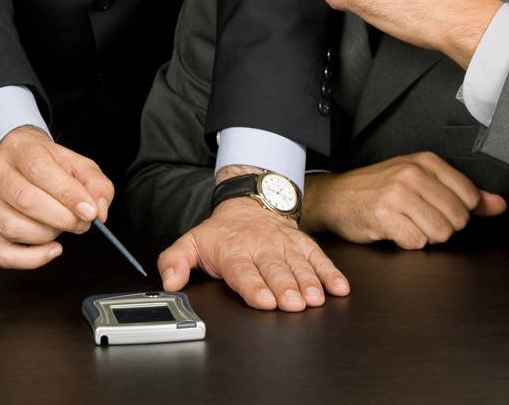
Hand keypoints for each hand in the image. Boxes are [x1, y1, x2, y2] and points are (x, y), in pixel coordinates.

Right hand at [0, 126, 113, 268]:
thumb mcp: (76, 164)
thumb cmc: (46, 165)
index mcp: (18, 150)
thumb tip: (98, 209)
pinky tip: (49, 249)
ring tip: (61, 228)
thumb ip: (95, 184)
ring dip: (47, 235)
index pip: (40, 170)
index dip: (68, 194)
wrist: (17, 160)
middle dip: (62, 218)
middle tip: (81, 222)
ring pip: (12, 227)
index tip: (90, 211)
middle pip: (25, 200)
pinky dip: (30, 259)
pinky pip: (1, 253)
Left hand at [158, 197, 349, 311]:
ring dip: (309, 283)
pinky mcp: (303, 244)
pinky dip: (331, 272)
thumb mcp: (191, 243)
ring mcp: (284, 246)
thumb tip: (169, 282)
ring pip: (298, 265)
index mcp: (234, 252)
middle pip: (274, 271)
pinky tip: (339, 288)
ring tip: (315, 299)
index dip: (254, 287)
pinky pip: (319, 257)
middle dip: (285, 288)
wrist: (248, 204)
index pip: (243, 272)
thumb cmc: (222, 233)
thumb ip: (175, 262)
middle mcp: (261, 248)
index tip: (264, 300)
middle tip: (294, 304)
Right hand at [302, 153, 506, 248]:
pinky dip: (408, 242)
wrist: (336, 197)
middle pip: (458, 219)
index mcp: (425, 161)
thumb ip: (465, 194)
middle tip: (420, 217)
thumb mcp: (422, 182)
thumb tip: (499, 205)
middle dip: (443, 226)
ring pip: (440, 233)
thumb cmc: (378, 189)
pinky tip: (396, 230)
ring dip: (426, 236)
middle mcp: (412, 174)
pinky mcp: (384, 216)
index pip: (470, 196)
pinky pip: (416, 242)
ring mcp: (397, 195)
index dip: (459, 210)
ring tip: (408, 224)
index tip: (439, 207)